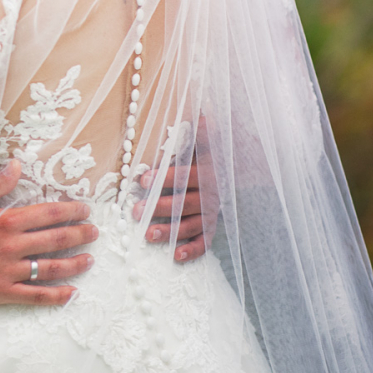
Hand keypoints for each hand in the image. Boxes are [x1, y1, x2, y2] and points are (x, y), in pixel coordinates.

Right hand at [0, 160, 96, 307]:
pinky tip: (72, 293)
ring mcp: (6, 272)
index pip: (47, 213)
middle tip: (95, 232)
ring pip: (50, 268)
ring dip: (75, 264)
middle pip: (55, 240)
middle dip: (80, 235)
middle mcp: (10, 246)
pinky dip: (56, 296)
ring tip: (90, 260)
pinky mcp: (0, 293)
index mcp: (3, 220)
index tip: (85, 210)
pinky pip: (35, 297)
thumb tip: (17, 166)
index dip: (70, 211)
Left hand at [136, 116, 215, 262]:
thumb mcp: (207, 141)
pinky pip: (206, 240)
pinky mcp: (212, 226)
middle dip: (160, 208)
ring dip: (171, 231)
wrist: (237, 170)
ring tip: (148, 235)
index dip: (165, 178)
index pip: (184, 175)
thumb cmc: (209, 154)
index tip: (143, 179)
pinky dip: (193, 249)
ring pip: (191, 224)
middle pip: (185, 203)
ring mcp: (211, 212)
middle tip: (136, 212)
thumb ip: (203, 133)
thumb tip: (204, 116)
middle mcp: (210, 194)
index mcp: (206, 172)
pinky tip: (176, 256)